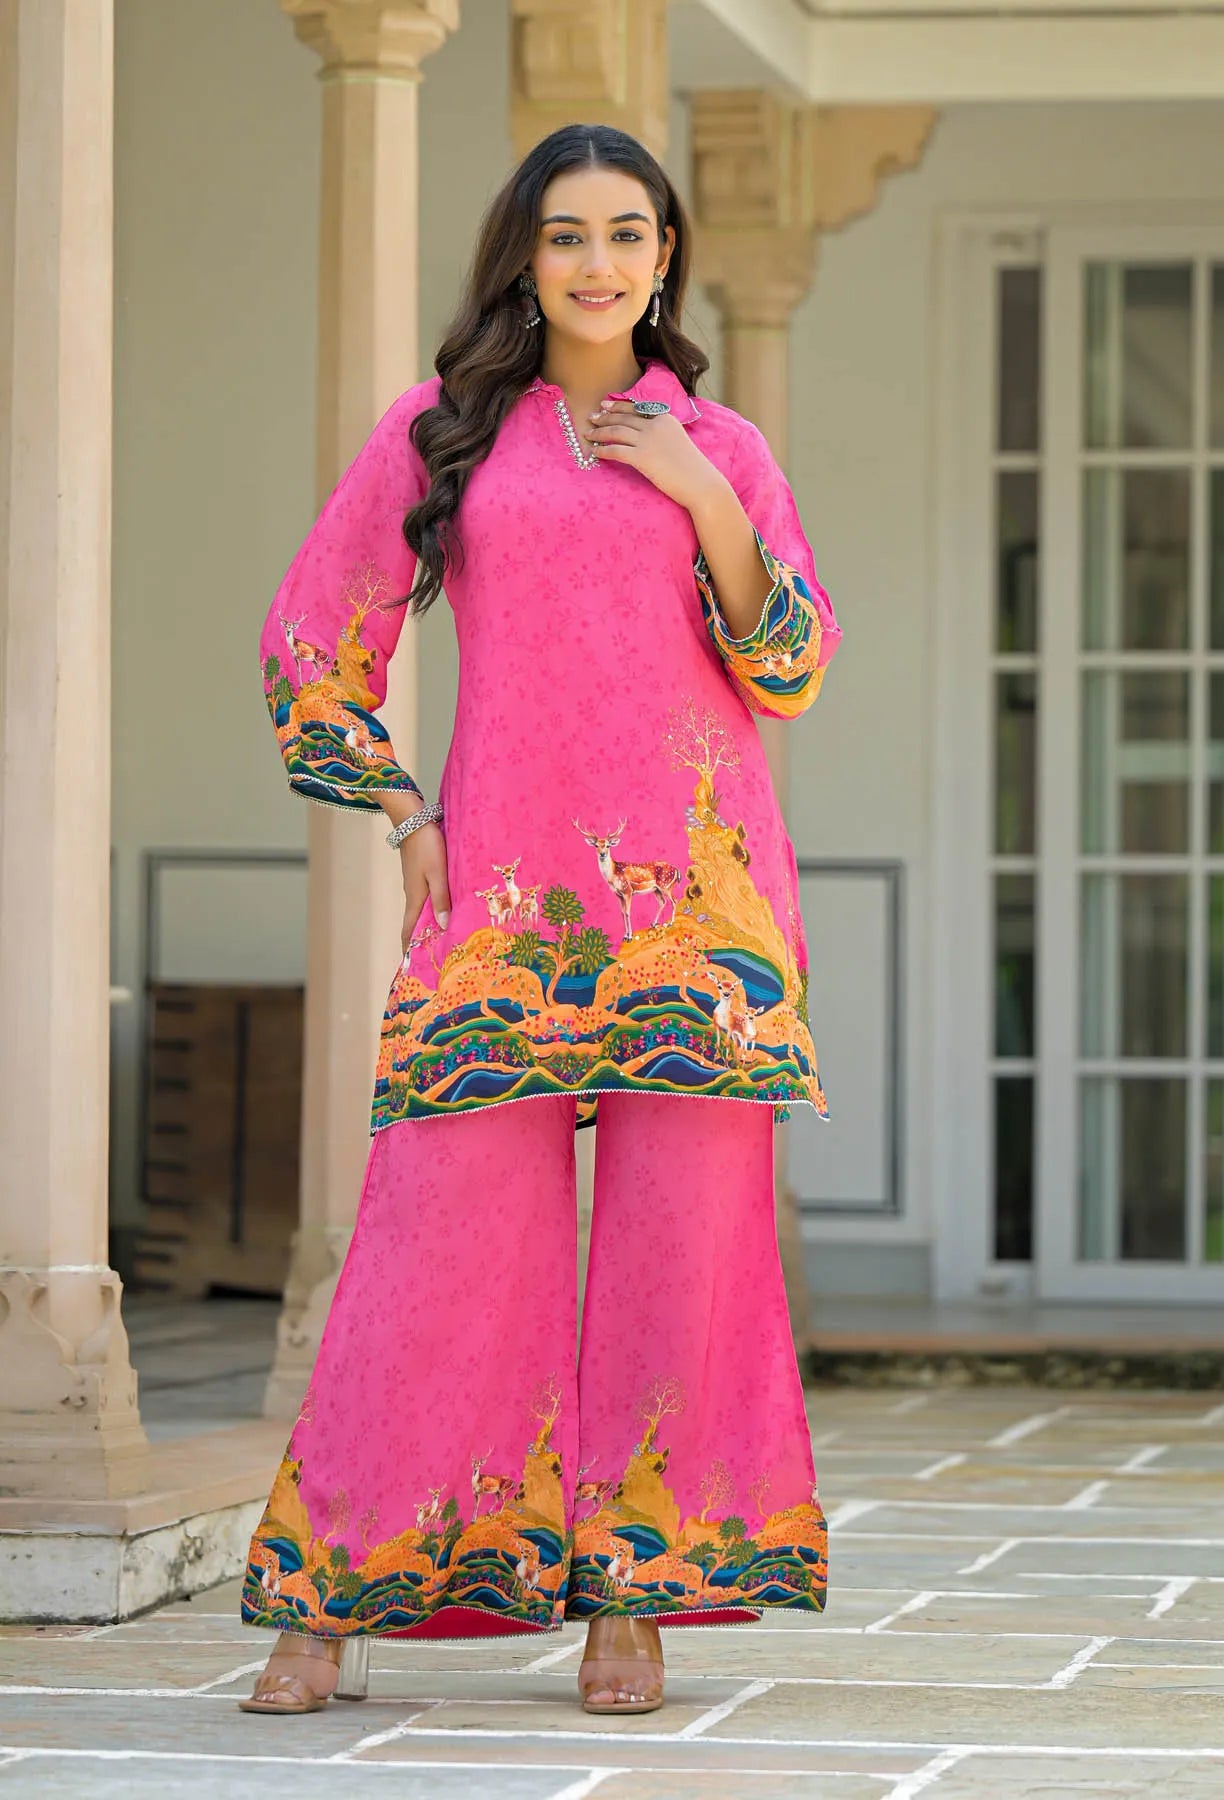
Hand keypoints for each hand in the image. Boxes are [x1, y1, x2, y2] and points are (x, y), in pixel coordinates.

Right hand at [399, 823, 450, 953]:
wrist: (413, 820)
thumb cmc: (426, 845)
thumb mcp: (438, 873)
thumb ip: (441, 898)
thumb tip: (443, 926)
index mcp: (415, 898)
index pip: (408, 931)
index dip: (409, 949)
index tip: (413, 967)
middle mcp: (413, 895)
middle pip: (415, 925)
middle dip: (421, 942)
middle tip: (435, 958)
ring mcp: (416, 885)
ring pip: (422, 912)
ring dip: (429, 927)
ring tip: (444, 940)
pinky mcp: (420, 876)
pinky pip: (426, 900)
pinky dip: (433, 911)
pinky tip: (445, 912)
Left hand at [587, 399, 727, 511]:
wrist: (701, 484)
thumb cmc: (693, 469)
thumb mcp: (678, 442)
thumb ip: (663, 435)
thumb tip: (646, 439)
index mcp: (665, 418)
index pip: (637, 408)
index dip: (618, 406)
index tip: (605, 405)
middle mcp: (655, 425)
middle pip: (624, 417)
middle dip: (605, 416)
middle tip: (591, 417)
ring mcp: (648, 440)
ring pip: (616, 431)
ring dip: (599, 432)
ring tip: (588, 433)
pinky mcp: (642, 457)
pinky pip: (616, 450)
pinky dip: (603, 450)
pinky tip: (594, 452)